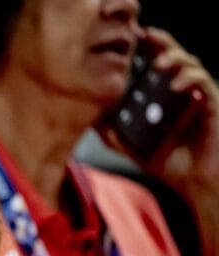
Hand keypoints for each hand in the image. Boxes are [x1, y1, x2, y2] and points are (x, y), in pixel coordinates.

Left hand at [99, 28, 218, 207]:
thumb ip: (112, 131)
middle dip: (158, 42)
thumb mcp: (131, 145)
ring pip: (189, 63)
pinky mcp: (211, 103)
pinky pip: (203, 83)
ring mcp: (196, 94)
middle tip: (141, 35)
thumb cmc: (167, 161)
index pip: (152, 62)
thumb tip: (87, 118)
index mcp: (161, 93)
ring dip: (174, 58)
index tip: (126, 38)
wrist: (193, 181)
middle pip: (171, 54)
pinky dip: (190, 79)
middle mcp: (180, 89)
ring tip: (159, 63)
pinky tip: (175, 85)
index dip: (142, 47)